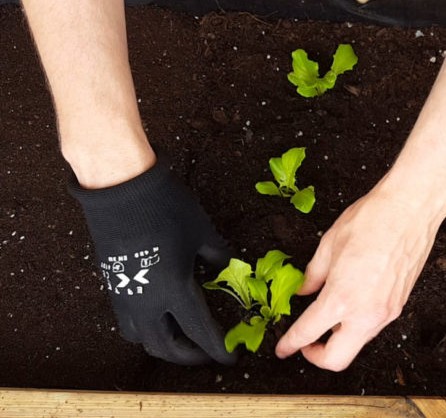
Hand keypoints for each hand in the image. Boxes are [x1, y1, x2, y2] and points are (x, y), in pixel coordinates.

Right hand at [69, 152, 236, 364]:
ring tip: (183, 339)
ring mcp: (125, 296)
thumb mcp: (203, 232)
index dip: (217, 349)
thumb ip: (219, 256)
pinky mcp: (112, 286)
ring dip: (164, 346)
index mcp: (174, 290)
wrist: (122, 189)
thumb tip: (230, 269)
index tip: (230, 358)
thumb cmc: (166, 208)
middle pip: (166, 347)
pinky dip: (146, 330)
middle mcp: (147, 302)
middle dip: (190, 356)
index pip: (200, 332)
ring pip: (142, 339)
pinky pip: (128, 322)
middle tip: (208, 352)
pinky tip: (160, 318)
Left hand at [275, 182, 445, 370]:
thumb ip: (312, 275)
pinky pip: (372, 327)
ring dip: (339, 338)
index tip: (283, 348)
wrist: (411, 208)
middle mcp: (366, 313)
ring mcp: (386, 312)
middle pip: (337, 360)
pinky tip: (350, 303)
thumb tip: (303, 290)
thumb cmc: (374, 219)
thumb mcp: (329, 245)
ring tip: (328, 317)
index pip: (308, 333)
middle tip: (305, 343)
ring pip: (357, 344)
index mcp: (342, 298)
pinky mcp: (399, 306)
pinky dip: (357, 324)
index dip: (289, 344)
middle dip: (317, 356)